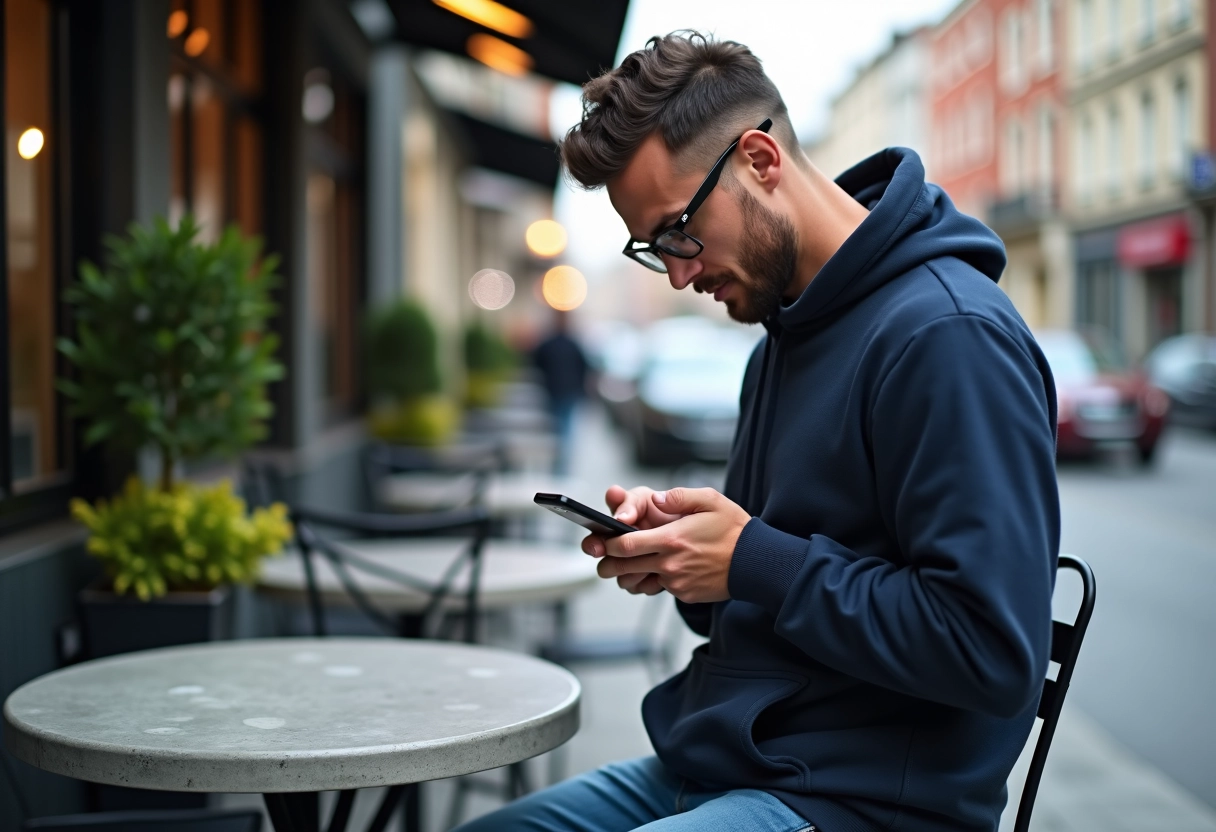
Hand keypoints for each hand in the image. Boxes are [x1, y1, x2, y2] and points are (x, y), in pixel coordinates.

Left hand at [591, 488, 751, 603]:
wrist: (756, 562)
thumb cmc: (733, 529)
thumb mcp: (710, 500)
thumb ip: (678, 496)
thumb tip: (656, 498)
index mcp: (671, 539)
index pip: (625, 545)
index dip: (608, 544)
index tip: (602, 540)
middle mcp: (670, 563)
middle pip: (623, 568)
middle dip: (607, 564)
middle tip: (602, 561)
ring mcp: (676, 582)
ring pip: (640, 581)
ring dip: (629, 576)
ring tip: (629, 566)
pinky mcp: (684, 593)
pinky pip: (661, 588)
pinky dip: (656, 580)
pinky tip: (665, 568)